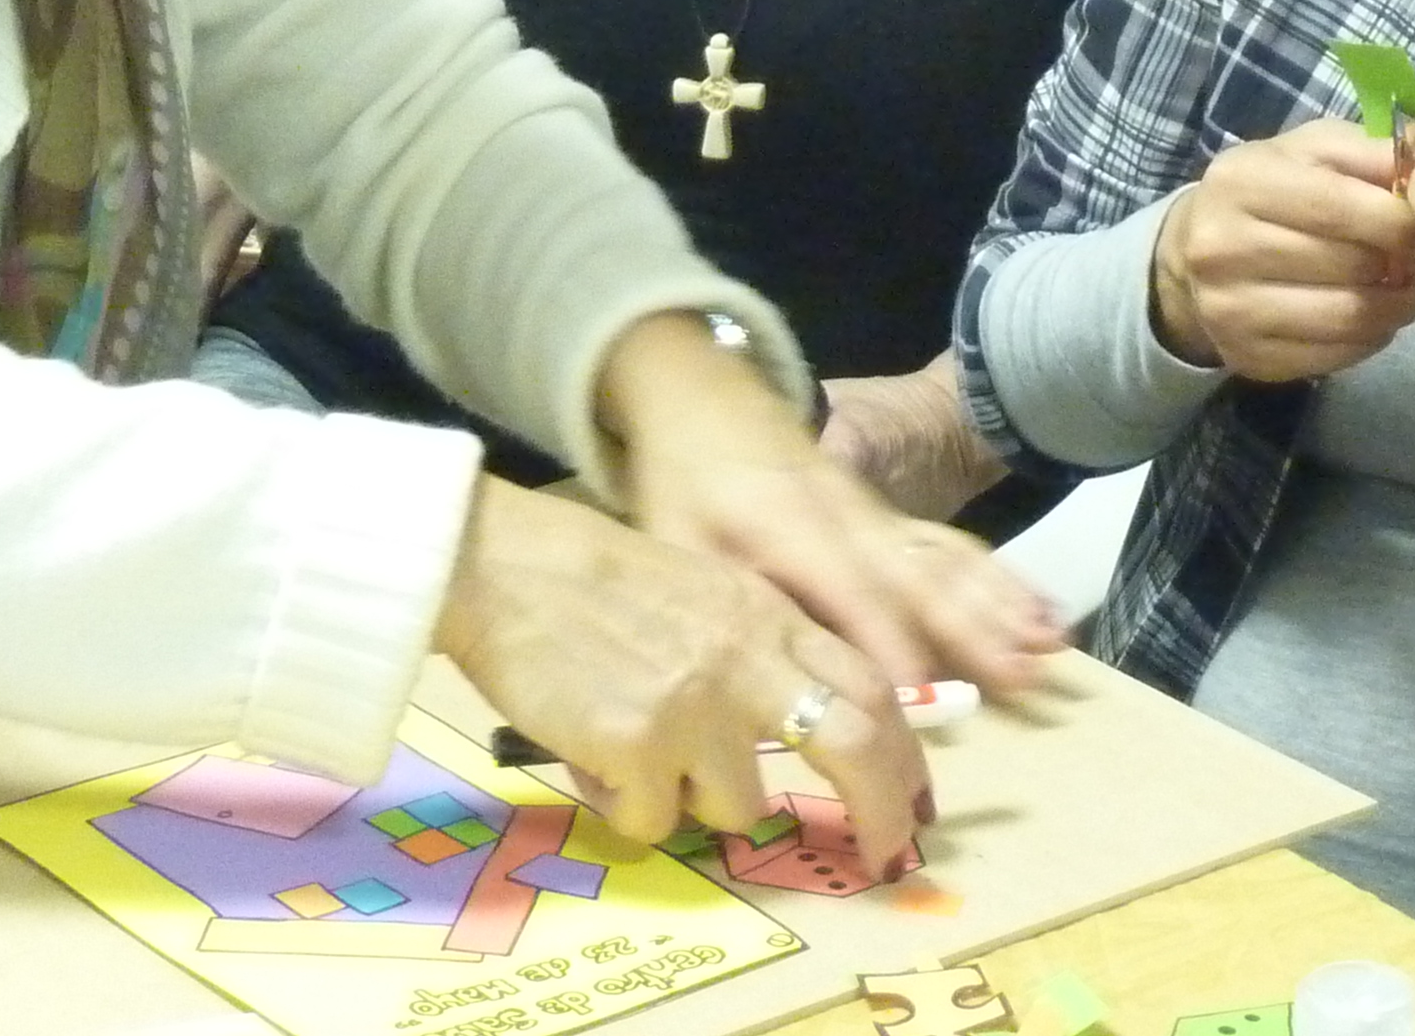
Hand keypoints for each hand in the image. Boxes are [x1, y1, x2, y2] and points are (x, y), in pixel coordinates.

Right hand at [435, 478, 927, 869]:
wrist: (504, 564)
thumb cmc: (589, 580)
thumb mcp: (702, 593)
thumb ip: (755, 649)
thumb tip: (797, 727)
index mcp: (767, 615)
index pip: (870, 687)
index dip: (902, 752)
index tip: (910, 799)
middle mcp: (748, 658)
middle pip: (853, 745)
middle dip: (877, 808)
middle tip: (880, 850)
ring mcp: (698, 705)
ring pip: (740, 807)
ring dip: (695, 801)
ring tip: (639, 756)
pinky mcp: (640, 746)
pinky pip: (653, 821)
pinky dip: (626, 807)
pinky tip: (593, 758)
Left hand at [597, 315, 1061, 700]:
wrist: (704, 393)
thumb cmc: (683, 479)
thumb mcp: (675, 542)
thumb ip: (719, 603)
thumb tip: (756, 684)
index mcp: (789, 526)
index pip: (846, 590)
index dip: (883, 641)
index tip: (919, 695)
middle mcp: (849, 518)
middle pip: (918, 575)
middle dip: (973, 627)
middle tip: (1022, 676)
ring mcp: (878, 515)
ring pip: (947, 560)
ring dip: (1001, 605)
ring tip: (1051, 647)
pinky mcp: (890, 519)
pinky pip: (952, 548)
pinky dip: (1001, 581)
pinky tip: (1044, 613)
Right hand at [1150, 120, 1414, 380]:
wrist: (1194, 251)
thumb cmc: (1271, 190)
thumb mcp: (1311, 150)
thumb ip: (1369, 152)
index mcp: (1241, 183)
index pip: (1342, 206)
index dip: (1403, 217)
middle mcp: (1222, 248)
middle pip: (1351, 264)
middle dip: (1404, 261)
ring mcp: (1229, 309)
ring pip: (1351, 316)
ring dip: (1397, 305)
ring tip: (1405, 286)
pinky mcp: (1248, 356)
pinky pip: (1338, 355)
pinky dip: (1371, 337)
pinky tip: (1371, 314)